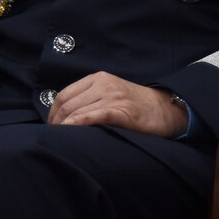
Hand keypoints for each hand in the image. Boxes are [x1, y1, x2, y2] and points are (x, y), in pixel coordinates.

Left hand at [46, 72, 187, 136]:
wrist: (167, 109)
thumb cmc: (136, 105)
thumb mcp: (110, 93)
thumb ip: (90, 98)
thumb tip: (63, 114)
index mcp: (98, 79)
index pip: (64, 94)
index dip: (53, 112)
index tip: (51, 126)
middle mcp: (103, 85)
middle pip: (67, 104)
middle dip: (56, 122)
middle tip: (53, 136)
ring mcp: (113, 97)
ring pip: (77, 110)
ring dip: (64, 127)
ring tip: (60, 139)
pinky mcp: (122, 111)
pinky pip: (93, 116)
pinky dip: (78, 124)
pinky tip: (71, 133)